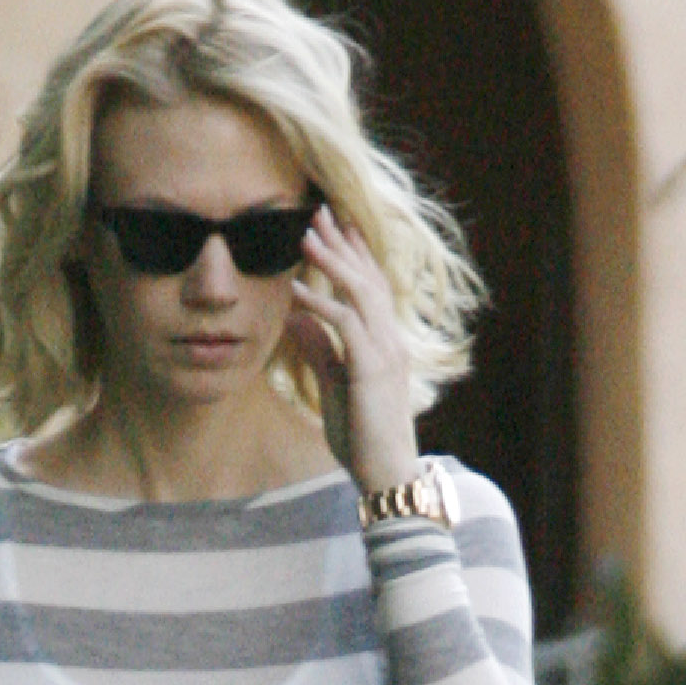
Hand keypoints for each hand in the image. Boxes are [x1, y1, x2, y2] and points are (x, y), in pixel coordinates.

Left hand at [285, 210, 421, 496]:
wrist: (385, 471)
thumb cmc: (362, 435)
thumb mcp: (334, 385)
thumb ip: (318, 349)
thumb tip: (294, 318)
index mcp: (385, 341)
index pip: (371, 285)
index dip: (353, 253)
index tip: (332, 227)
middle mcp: (390, 338)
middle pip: (368, 277)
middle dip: (342, 244)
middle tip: (318, 213)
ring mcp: (385, 351)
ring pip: (360, 292)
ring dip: (331, 263)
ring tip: (305, 238)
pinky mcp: (372, 369)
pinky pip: (346, 326)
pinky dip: (321, 305)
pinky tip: (297, 294)